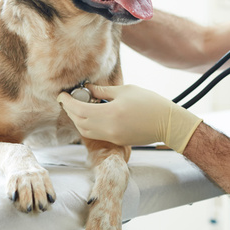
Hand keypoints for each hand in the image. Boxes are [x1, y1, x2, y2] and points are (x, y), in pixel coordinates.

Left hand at [57, 84, 201, 152]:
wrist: (167, 123)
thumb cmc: (149, 103)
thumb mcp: (125, 91)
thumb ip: (103, 91)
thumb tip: (87, 88)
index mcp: (109, 113)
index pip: (78, 109)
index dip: (67, 102)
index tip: (62, 94)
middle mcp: (108, 128)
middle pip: (78, 121)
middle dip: (70, 110)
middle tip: (68, 99)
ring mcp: (112, 137)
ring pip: (85, 130)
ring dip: (78, 119)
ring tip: (79, 105)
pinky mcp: (117, 141)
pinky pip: (96, 134)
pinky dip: (88, 124)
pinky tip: (92, 114)